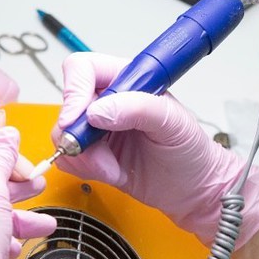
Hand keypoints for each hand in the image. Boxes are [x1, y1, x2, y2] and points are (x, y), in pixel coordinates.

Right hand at [54, 53, 258, 246]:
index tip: (79, 119)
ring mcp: (97, 129)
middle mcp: (107, 101)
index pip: (83, 70)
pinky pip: (69, 159)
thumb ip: (138, 109)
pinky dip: (84, 169)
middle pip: (67, 106)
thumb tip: (97, 111)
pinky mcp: (93, 154)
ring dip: (85, 157)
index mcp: (127, 80)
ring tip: (113, 168)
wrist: (194, 189)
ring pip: (64, 135)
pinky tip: (111, 173)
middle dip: (79, 135)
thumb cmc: (191, 151)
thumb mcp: (174, 123)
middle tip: (100, 154)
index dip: (74, 91)